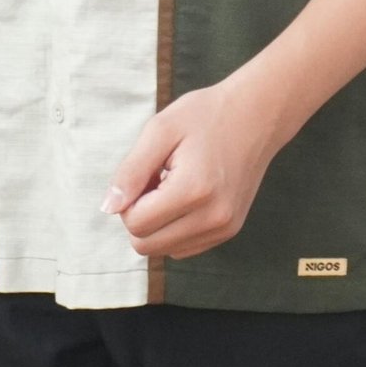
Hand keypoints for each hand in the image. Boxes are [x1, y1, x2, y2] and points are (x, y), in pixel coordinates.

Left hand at [99, 80, 279, 260]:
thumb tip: (108, 208)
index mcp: (194, 190)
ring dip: (157, 223)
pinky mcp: (229, 232)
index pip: (136, 223)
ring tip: (173, 184)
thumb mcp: (160, 130)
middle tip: (155, 179)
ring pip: (164, 250)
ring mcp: (224, 229)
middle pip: (146, 245)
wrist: (257, 115)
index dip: (128, 199)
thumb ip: (131, 171)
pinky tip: (186, 196)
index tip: (145, 172)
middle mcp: (213, 218)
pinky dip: (175, 228)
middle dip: (139, 215)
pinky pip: (184, 248)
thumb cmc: (205, 115)